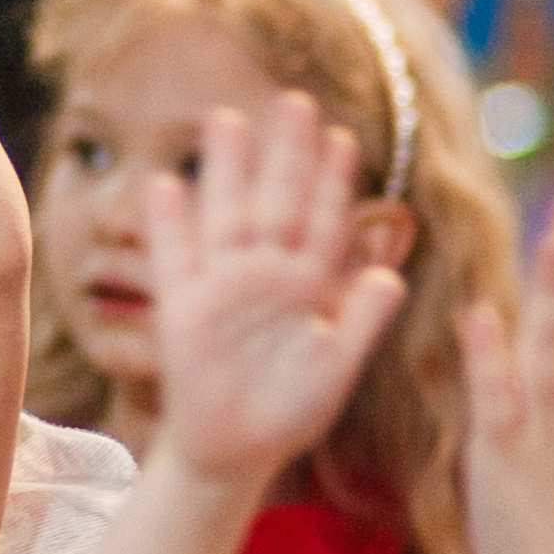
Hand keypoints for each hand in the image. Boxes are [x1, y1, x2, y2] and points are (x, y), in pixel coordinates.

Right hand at [144, 93, 408, 495]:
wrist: (234, 452)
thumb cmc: (290, 414)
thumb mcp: (337, 372)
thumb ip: (363, 323)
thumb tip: (391, 276)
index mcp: (309, 287)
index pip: (326, 222)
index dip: (334, 182)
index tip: (344, 138)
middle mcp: (266, 276)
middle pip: (278, 202)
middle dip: (286, 154)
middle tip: (296, 102)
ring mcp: (223, 288)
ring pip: (227, 214)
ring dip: (226, 170)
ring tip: (225, 119)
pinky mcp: (183, 310)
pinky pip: (174, 258)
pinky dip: (167, 224)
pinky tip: (162, 184)